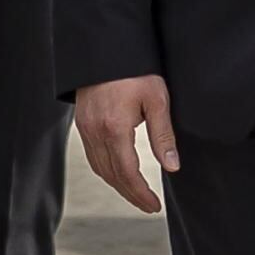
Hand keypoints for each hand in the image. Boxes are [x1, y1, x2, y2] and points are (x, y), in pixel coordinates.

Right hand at [75, 74, 179, 214]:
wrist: (106, 48)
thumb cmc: (135, 71)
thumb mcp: (156, 100)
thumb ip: (163, 135)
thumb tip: (172, 166)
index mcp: (115, 128)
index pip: (127, 173)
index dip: (141, 193)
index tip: (155, 206)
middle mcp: (95, 132)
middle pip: (112, 175)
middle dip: (130, 194)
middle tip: (149, 205)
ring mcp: (85, 128)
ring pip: (99, 168)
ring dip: (118, 185)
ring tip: (136, 193)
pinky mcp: (82, 122)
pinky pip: (92, 156)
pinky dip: (106, 170)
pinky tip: (118, 172)